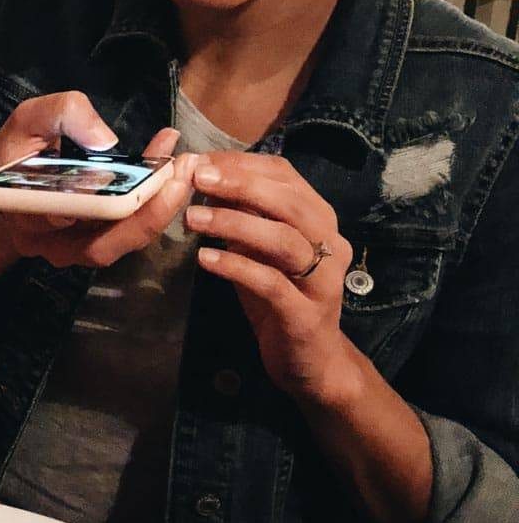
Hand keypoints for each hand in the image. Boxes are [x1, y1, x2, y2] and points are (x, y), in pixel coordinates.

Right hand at [0, 90, 193, 268]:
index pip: (58, 220)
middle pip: (102, 244)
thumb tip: (105, 140)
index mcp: (23, 214)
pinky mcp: (97, 246)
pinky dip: (156, 205)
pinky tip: (174, 172)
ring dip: (159, 210)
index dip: (95, 205)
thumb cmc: (14, 154)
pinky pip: (130, 233)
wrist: (3, 191)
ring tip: (184, 170)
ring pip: (122, 243)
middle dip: (146, 210)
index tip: (124, 180)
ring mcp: (75, 251)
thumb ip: (60, 115)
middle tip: (179, 172)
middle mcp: (50, 243)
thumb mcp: (27, 120)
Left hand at [185, 152, 355, 403]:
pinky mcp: (306, 314)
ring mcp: (323, 280)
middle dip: (240, 185)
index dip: (243, 165)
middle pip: (288, 202)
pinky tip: (206, 259)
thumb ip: (240, 217)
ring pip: (284, 240)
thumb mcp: (258, 250)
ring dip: (234, 224)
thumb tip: (201, 179)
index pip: (286, 177)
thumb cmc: (279, 297)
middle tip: (197, 179)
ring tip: (193, 219)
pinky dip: (237, 267)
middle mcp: (330, 244)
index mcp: (320, 219)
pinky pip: (272, 284)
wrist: (309, 360)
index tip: (202, 161)